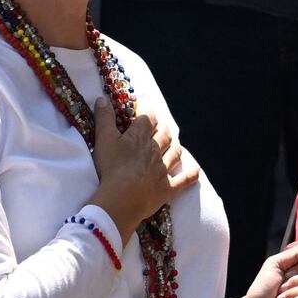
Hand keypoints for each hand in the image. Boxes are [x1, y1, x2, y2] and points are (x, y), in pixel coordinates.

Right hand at [87, 98, 198, 243]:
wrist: (121, 199)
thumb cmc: (111, 168)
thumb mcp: (103, 139)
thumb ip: (104, 118)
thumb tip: (103, 97)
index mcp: (140, 137)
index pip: (148, 118)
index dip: (148, 111)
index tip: (145, 106)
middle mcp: (156, 150)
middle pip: (164, 134)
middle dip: (163, 128)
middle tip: (160, 126)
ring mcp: (163, 169)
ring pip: (175, 153)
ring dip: (174, 147)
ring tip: (173, 144)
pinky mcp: (168, 188)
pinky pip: (184, 180)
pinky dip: (190, 175)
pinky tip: (195, 171)